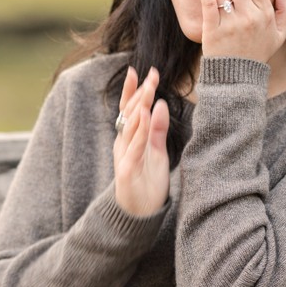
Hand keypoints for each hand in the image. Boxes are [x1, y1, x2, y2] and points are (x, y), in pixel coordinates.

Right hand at [113, 65, 169, 216]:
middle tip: (152, 74)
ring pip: (131, 126)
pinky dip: (141, 130)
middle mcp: (123, 144)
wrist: (139, 215)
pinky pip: (135, 147)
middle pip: (130, 113)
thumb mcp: (156, 152)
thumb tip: (162, 105)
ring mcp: (124, 156)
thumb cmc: (147, 183)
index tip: (141, 71)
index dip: (133, 90)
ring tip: (150, 88)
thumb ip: (158, 130)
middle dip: (140, 92)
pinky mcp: (127, 170)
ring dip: (141, 106)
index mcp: (129, 139)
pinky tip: (147, 115)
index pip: (129, 110)